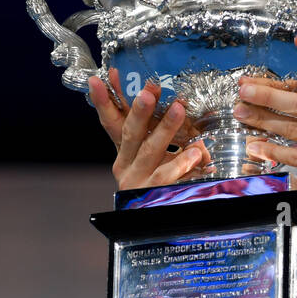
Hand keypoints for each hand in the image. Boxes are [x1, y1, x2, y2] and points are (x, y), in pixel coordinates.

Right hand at [88, 68, 211, 190]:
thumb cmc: (163, 182)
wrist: (159, 219)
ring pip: (150, 151)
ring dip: (164, 128)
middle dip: (139, 110)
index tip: (101, 77)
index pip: (111, 122)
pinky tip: (194, 152)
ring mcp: (138, 181)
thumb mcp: (159, 154)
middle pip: (130, 133)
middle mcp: (126, 165)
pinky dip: (181, 162)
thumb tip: (177, 102)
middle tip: (149, 90)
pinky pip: (167, 176)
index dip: (105, 101)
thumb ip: (164, 133)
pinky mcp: (153, 195)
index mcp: (124, 152)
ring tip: (178, 109)